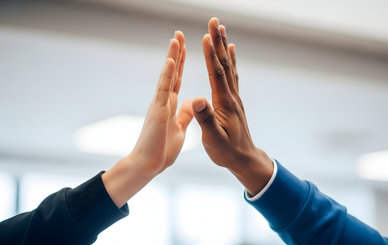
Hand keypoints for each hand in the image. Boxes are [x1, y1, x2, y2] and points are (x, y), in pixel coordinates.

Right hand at [129, 31, 192, 174]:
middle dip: (177, 53)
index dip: (181, 63)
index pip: (178, 79)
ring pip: (168, 77)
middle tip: (179, 34)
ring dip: (173, 57)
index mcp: (170, 105)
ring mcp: (160, 105)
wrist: (149, 167)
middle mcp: (164, 101)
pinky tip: (172, 61)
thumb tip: (189, 103)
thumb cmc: (162, 151)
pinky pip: (164, 91)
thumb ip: (183, 115)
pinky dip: (168, 75)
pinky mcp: (158, 113)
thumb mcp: (179, 130)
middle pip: (173, 73)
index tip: (184, 46)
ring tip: (176, 38)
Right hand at [192, 18, 272, 195]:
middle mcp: (232, 96)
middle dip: (218, 42)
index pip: (216, 74)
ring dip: (224, 46)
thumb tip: (198, 99)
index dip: (210, 55)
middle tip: (214, 21)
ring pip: (229, 67)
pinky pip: (232, 75)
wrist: (245, 159)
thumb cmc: (227, 152)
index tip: (205, 36)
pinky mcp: (234, 101)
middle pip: (224, 64)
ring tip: (221, 29)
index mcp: (224, 103)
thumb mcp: (213, 139)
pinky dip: (230, 60)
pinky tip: (230, 51)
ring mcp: (234, 97)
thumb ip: (205, 120)